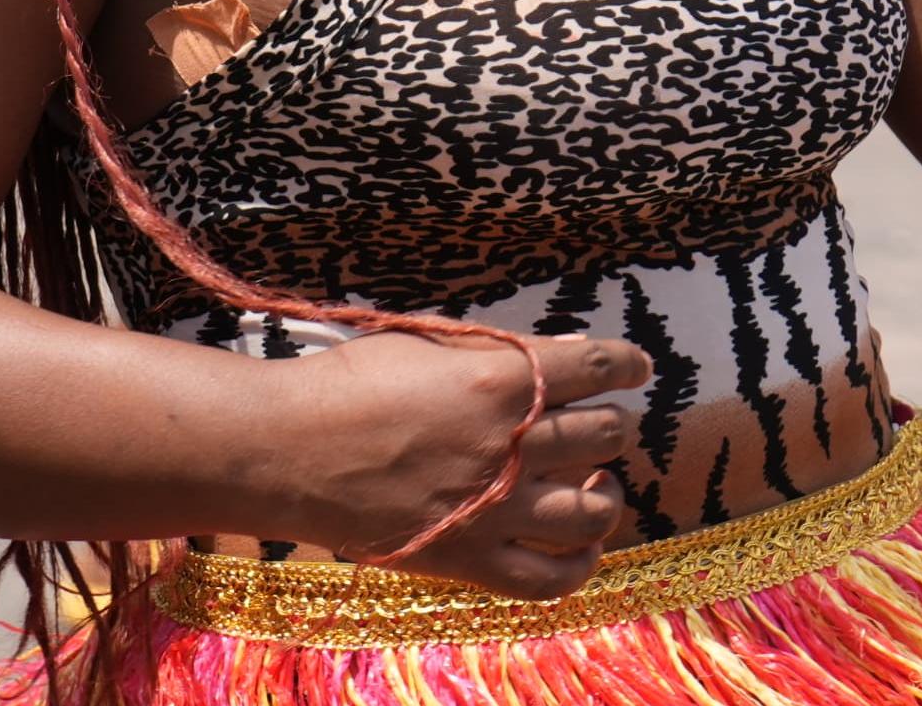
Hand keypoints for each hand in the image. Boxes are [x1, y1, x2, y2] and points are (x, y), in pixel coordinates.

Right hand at [282, 328, 648, 599]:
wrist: (286, 449)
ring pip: (594, 507)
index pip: (599, 368)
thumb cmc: (350, 382)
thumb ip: (500, 351)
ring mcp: (495, 509)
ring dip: (606, 491)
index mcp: (500, 380)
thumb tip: (566, 354)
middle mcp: (510, 445)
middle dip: (609, 424)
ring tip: (596, 484)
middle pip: (604, 434)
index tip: (635, 368)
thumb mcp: (429, 342)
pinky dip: (579, 564)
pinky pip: (550, 578)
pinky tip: (582, 548)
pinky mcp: (470, 559)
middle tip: (594, 425)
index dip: (627, 365)